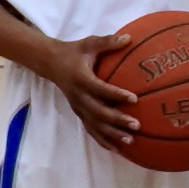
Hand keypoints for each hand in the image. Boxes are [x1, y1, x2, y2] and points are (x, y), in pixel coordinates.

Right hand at [45, 34, 146, 153]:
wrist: (51, 63)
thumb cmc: (74, 52)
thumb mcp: (89, 44)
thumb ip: (108, 42)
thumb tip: (129, 38)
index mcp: (82, 79)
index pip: (101, 89)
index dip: (116, 95)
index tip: (134, 99)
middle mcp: (79, 96)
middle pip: (99, 112)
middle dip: (117, 120)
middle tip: (136, 125)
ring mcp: (78, 107)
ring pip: (95, 125)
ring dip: (112, 134)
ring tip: (130, 141)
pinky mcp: (79, 113)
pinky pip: (90, 129)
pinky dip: (103, 140)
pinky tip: (117, 149)